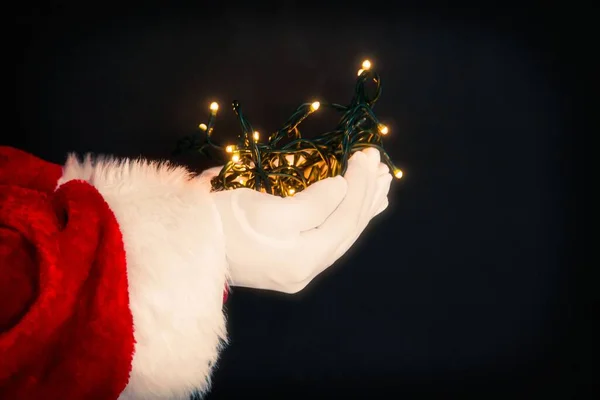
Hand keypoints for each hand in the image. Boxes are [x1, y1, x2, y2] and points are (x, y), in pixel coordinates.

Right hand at [204, 147, 391, 293]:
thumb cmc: (220, 223)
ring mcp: (297, 268)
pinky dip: (343, 217)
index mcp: (304, 260)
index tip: (366, 154)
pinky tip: (356, 205)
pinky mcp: (287, 260)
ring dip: (361, 205)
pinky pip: (326, 237)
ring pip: (340, 234)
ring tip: (381, 183)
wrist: (183, 245)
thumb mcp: (267, 210)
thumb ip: (313, 203)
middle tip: (379, 163)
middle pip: (347, 229)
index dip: (360, 185)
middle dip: (366, 194)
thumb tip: (342, 188)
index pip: (345, 219)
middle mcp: (306, 270)